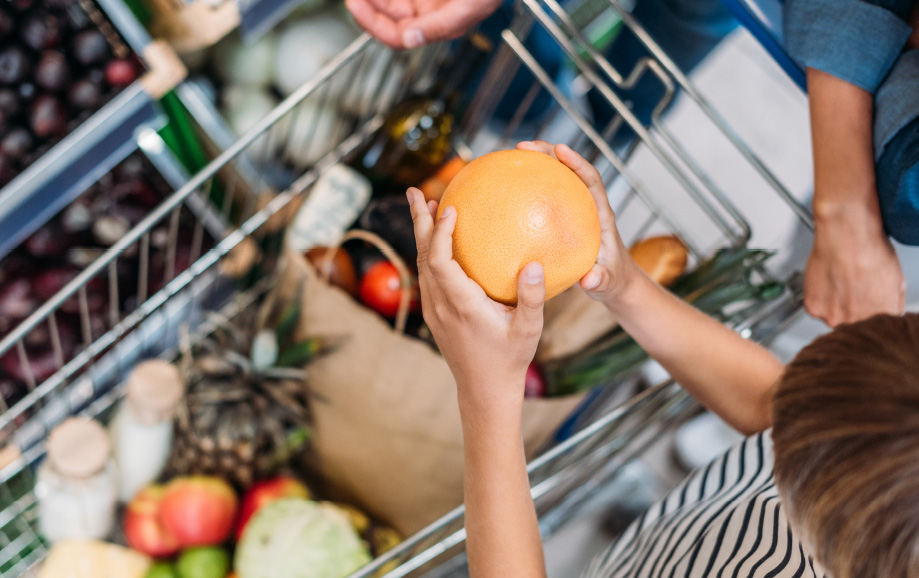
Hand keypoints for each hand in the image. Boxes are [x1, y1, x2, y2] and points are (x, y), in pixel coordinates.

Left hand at [345, 0, 501, 48]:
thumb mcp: (471, 7)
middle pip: (385, 16)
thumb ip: (442, 24)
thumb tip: (409, 39)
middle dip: (367, 5)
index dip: (372, 23)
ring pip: (388, 0)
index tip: (355, 4)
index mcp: (439, 26)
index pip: (397, 36)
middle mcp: (427, 11)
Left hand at [407, 187, 545, 413]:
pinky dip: (429, 252)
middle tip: (415, 191)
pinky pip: (426, 276)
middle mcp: (440, 305)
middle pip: (422, 256)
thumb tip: (536, 265)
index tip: (449, 207)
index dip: (440, 233)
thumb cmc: (509, 360)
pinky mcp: (435, 314)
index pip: (440, 261)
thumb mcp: (528, 329)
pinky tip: (439, 240)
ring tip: (425, 205)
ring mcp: (434, 310)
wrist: (484, 391)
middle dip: (418, 222)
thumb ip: (533, 298)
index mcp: (460, 305)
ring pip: (421, 264)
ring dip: (422, 234)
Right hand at [515, 141, 641, 305]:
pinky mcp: (563, 219)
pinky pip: (543, 199)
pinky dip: (527, 191)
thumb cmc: (612, 280)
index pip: (591, 180)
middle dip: (548, 153)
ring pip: (556, 180)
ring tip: (509, 157)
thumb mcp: (608, 283)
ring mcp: (575, 211)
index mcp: (601, 215)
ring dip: (536, 165)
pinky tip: (504, 193)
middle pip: (569, 170)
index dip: (577, 162)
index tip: (560, 149)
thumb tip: (588, 280)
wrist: (614, 282)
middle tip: (522, 146)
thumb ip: (600, 281)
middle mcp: (588, 206)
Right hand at [804, 206, 905, 326]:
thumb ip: (894, 302)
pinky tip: (828, 282)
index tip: (867, 306)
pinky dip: (819, 298)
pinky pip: (816, 308)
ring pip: (833, 318)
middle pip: (853, 325)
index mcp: (882, 317)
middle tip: (851, 291)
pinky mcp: (814, 308)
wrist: (846, 237)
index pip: (876, 327)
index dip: (871, 314)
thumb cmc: (870, 251)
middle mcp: (858, 322)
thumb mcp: (897, 279)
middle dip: (853, 311)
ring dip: (835, 306)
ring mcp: (834, 317)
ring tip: (839, 283)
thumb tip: (892, 310)